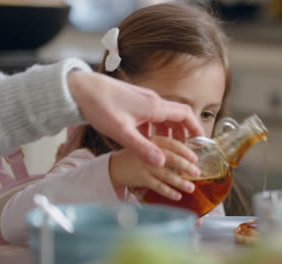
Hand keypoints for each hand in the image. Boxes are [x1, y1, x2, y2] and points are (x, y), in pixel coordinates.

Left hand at [67, 71, 203, 166]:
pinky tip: (145, 140)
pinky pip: (152, 116)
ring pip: (164, 117)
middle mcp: (153, 101)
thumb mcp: (122, 132)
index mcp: (155, 106)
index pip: (186, 115)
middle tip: (184, 150)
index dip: (196, 128)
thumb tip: (162, 163)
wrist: (80, 88)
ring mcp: (143, 100)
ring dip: (168, 132)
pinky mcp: (134, 102)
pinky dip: (155, 128)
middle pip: (177, 116)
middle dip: (183, 133)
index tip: (201, 143)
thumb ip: (143, 148)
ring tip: (166, 149)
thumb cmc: (100, 106)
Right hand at [109, 136, 199, 200]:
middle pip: (171, 158)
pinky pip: (157, 186)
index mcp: (153, 141)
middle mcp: (148, 151)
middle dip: (186, 166)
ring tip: (190, 188)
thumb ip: (165, 151)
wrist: (114, 166)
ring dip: (180, 182)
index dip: (185, 151)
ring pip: (166, 174)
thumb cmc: (136, 157)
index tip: (195, 158)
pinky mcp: (140, 178)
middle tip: (197, 173)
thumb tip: (188, 161)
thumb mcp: (148, 146)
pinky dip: (168, 192)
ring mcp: (144, 166)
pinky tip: (177, 196)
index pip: (172, 144)